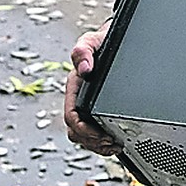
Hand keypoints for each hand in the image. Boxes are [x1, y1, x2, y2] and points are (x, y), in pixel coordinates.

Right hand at [63, 23, 124, 156]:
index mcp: (74, 85)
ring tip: (114, 145)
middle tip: (111, 142)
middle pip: (76, 131)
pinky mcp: (95, 110)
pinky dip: (101, 143)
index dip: (84, 129)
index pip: (71, 116)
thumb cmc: (99, 42)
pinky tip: (114, 143)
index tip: (100, 134)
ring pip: (83, 137)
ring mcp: (86, 105)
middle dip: (92, 141)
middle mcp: (77, 98)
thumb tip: (85, 70)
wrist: (110, 40)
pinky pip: (92, 134)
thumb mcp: (91, 42)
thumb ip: (84, 52)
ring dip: (97, 145)